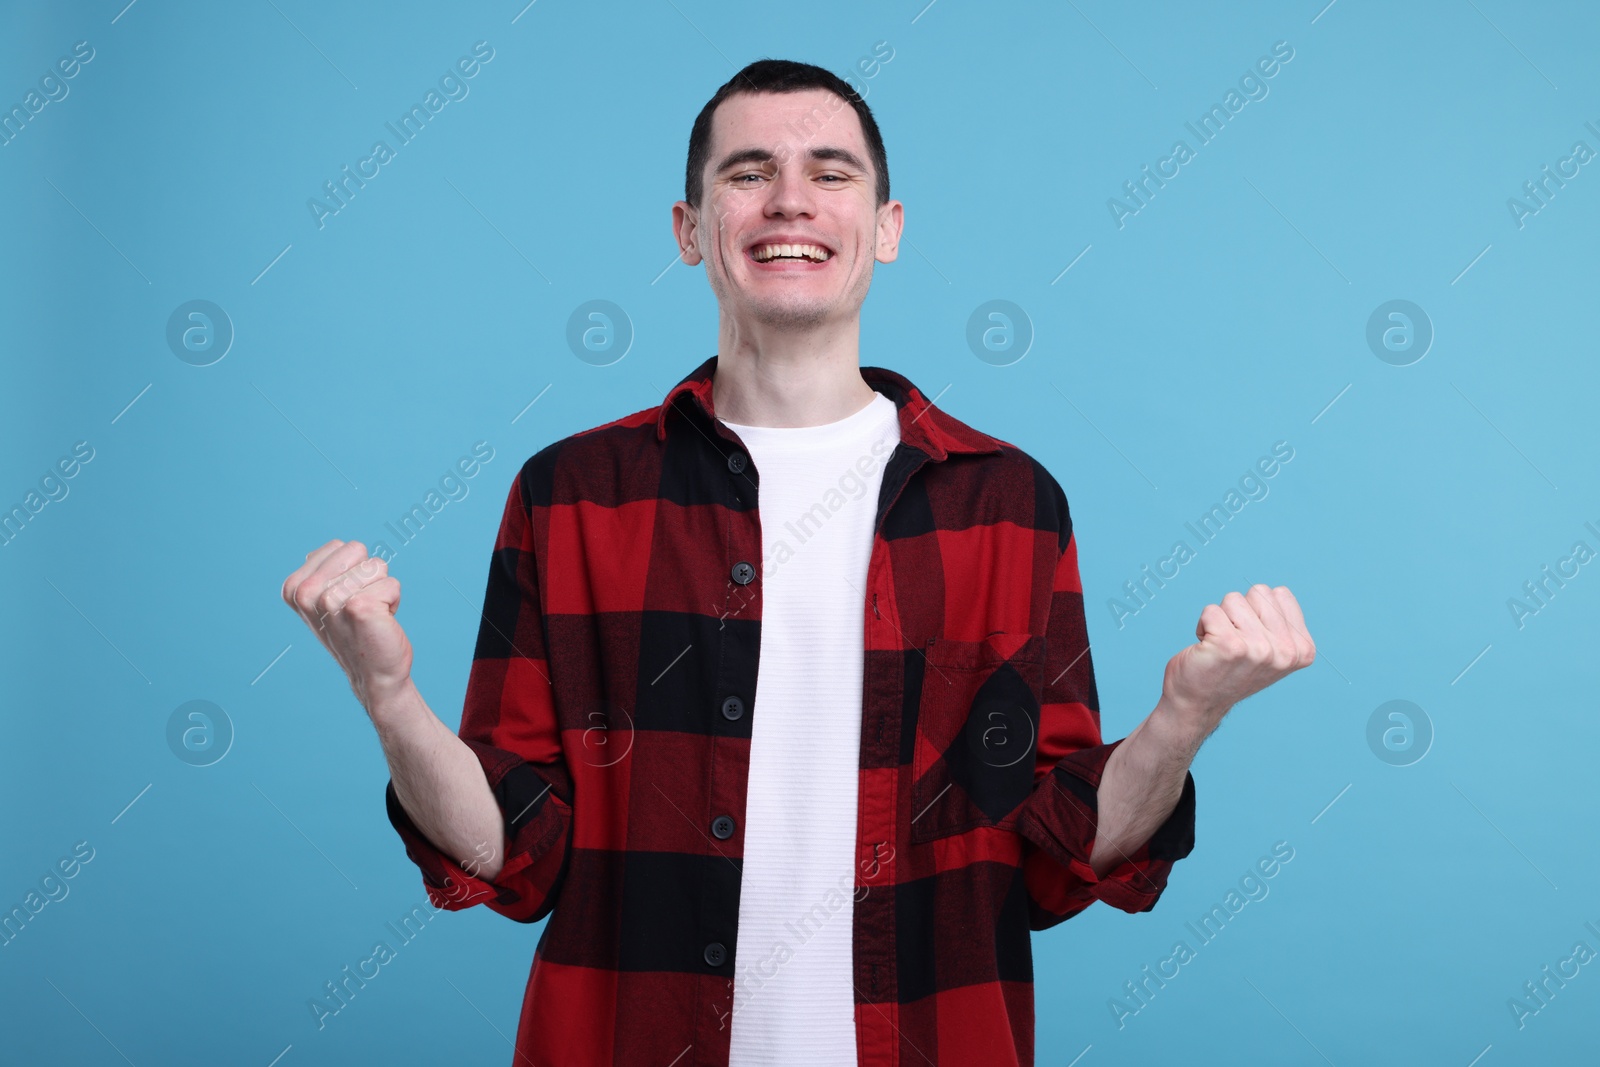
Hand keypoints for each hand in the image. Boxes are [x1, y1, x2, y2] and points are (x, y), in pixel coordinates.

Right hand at [282, 540, 412, 710]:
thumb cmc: (356, 631)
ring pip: (377, 566)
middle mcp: (307, 593)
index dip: (352, 569)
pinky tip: (378, 622)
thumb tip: (335, 547)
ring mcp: (330, 600)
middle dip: (368, 575)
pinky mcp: (358, 607)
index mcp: (295, 587)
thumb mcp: (329, 599)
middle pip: (357, 549)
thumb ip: (327, 570)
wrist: (373, 673)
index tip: (346, 598)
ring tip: (368, 614)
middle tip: (360, 605)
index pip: (339, 546)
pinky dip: (393, 601)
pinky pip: (391, 583)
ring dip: (381, 589)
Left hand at [1159, 584, 1314, 735]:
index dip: (1258, 609)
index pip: (1279, 594)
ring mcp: (1259, 649)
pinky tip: (1207, 648)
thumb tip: (1277, 593)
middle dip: (1240, 610)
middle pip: (1258, 592)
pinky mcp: (1229, 645)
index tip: (1252, 637)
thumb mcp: (1272, 651)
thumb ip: (1281, 624)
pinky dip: (1203, 625)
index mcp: (1302, 650)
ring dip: (1221, 618)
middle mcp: (1286, 651)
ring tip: (1221, 645)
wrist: (1199, 703)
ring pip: (1233, 599)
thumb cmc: (1230, 671)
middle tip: (1234, 640)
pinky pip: (1210, 610)